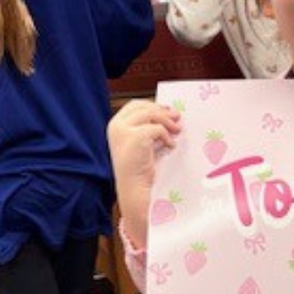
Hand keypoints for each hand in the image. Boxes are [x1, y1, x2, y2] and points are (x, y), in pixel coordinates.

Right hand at [107, 99, 181, 249]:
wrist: (134, 189)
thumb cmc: (140, 169)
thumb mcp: (144, 144)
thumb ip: (151, 129)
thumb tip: (172, 116)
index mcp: (115, 126)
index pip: (134, 105)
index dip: (152, 105)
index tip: (167, 110)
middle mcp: (116, 126)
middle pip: (144, 107)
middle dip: (162, 111)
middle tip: (178, 117)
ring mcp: (124, 131)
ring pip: (152, 115)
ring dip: (168, 122)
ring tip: (178, 131)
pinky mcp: (136, 138)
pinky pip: (158, 129)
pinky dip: (167, 136)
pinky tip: (170, 146)